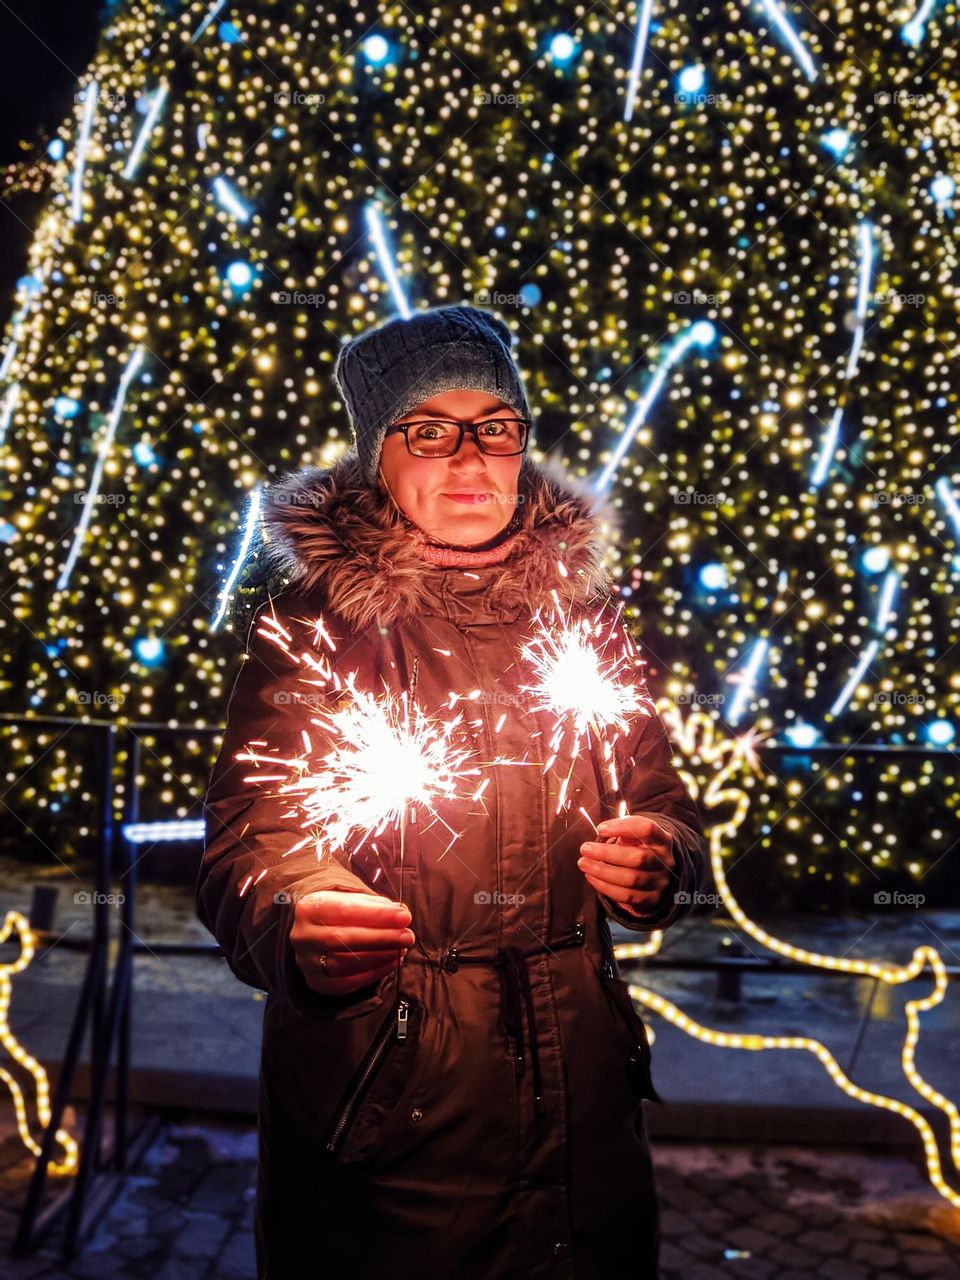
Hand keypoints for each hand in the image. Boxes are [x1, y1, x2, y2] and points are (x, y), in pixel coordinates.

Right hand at [291, 890, 414, 996]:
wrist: (311, 933)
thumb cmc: (336, 913)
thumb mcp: (348, 899)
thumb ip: (372, 905)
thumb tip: (400, 913)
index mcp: (309, 907)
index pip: (346, 910)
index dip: (378, 914)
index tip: (404, 916)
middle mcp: (303, 935)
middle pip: (346, 938)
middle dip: (382, 937)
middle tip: (407, 936)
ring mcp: (307, 962)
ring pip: (346, 962)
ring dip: (380, 956)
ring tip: (401, 949)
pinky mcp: (316, 982)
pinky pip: (346, 982)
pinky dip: (372, 974)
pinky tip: (390, 964)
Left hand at [578, 815, 674, 915]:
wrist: (656, 873)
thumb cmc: (639, 848)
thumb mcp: (636, 835)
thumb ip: (623, 831)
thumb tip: (603, 831)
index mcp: (662, 840)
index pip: (646, 828)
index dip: (621, 827)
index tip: (600, 828)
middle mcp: (665, 861)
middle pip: (637, 858)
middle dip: (606, 853)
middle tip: (585, 849)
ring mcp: (660, 882)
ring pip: (630, 879)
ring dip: (602, 871)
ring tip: (583, 863)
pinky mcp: (651, 899)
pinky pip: (626, 896)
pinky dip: (605, 886)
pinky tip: (591, 876)